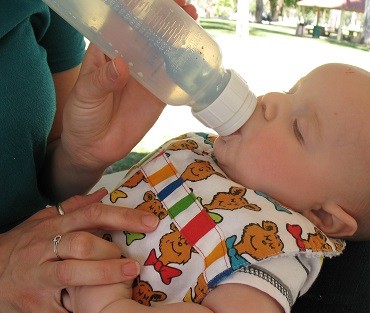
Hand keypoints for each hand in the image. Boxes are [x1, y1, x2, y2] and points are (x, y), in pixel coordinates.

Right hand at [0, 189, 157, 312]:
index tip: (151, 221)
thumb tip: (103, 191)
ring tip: (130, 280)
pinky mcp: (34, 307)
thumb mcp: (41, 220)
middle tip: (138, 260)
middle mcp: (46, 249)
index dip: (122, 217)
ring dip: (101, 277)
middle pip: (80, 244)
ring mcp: (39, 279)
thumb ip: (74, 206)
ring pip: (70, 275)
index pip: (91, 215)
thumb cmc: (21, 245)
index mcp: (53, 227)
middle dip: (110, 250)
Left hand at [60, 0, 197, 173]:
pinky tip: (196, 54)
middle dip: (166, 17)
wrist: (95, 149)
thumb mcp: (85, 96)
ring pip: (165, 50)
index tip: (155, 0)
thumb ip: (101, 81)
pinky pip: (174, 77)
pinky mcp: (159, 94)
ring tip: (193, 21)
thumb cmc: (82, 117)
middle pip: (149, 32)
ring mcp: (146, 75)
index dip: (139, 8)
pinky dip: (185, 66)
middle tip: (182, 7)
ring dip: (179, 36)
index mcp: (107, 50)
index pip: (123, 22)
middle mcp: (129, 58)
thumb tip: (121, 66)